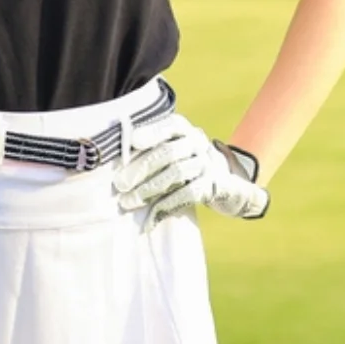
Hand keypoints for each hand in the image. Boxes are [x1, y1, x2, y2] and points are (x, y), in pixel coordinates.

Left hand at [113, 115, 268, 229]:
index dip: (152, 131)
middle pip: (168, 152)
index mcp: (184, 130)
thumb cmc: (185, 165)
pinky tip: (150, 218)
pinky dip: (166, 206)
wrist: (226, 185)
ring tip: (128, 202)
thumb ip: (150, 150)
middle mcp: (198, 142)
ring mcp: (207, 164)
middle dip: (141, 168)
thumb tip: (117, 162)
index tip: (133, 140)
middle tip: (120, 184)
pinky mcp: (212, 186)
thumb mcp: (174, 151)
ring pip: (176, 173)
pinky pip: (187, 194)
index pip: (170, 125)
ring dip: (148, 189)